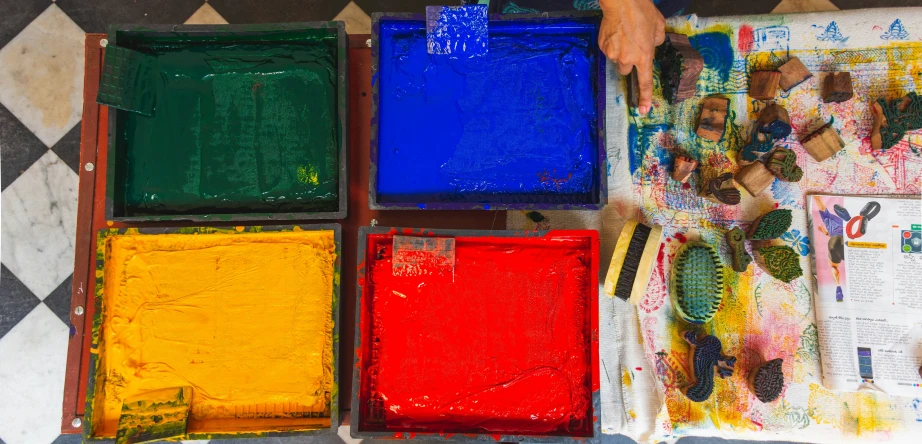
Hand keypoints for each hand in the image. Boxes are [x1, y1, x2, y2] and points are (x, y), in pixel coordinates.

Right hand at [598, 0, 665, 114]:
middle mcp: (627, 59)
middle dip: (629, 61)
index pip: (645, 82)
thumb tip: (653, 44)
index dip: (645, 98)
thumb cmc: (642, 12)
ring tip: (623, 35)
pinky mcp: (603, 46)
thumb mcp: (659, 26)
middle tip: (632, 46)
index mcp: (644, 56)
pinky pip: (608, 50)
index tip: (644, 110)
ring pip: (616, 59)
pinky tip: (616, 31)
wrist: (622, 2)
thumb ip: (657, 40)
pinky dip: (612, 44)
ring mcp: (612, 53)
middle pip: (626, 70)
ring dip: (620, 52)